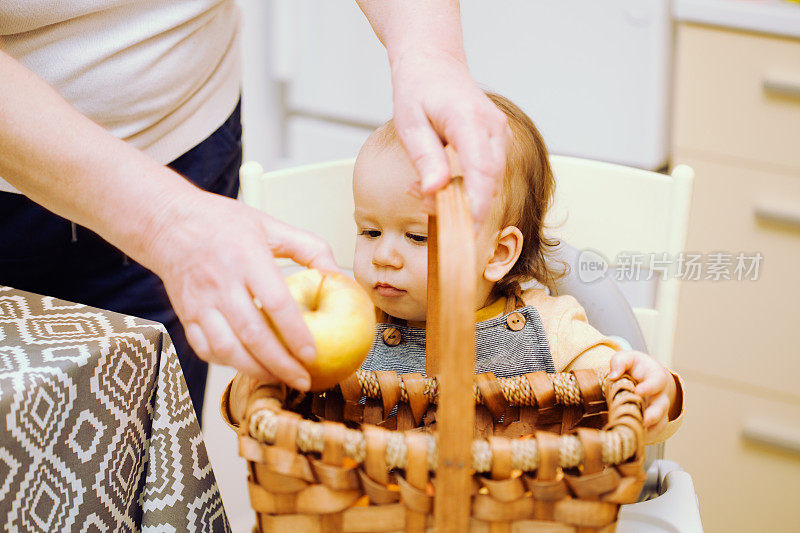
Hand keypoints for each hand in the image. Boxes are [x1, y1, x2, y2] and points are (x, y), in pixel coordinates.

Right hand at [146, 190, 339, 389]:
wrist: (167, 222)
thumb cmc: (223, 223)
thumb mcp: (269, 225)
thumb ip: (307, 246)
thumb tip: (336, 274)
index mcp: (247, 258)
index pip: (276, 303)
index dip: (295, 333)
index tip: (313, 354)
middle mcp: (221, 283)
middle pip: (253, 334)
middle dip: (281, 364)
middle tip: (304, 379)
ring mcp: (200, 302)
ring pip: (227, 348)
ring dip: (255, 370)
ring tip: (280, 379)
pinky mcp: (185, 315)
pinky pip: (206, 349)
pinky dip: (228, 364)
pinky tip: (249, 367)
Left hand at [390, 48, 509, 224]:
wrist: (434, 65)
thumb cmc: (418, 91)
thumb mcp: (409, 124)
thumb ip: (425, 158)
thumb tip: (435, 191)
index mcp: (468, 118)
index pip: (482, 169)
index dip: (477, 203)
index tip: (468, 229)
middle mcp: (493, 126)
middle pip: (490, 180)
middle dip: (464, 206)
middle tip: (428, 210)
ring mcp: (500, 133)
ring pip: (490, 181)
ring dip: (462, 197)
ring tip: (424, 191)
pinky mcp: (498, 142)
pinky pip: (488, 174)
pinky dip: (466, 187)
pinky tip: (439, 183)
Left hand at [608, 350, 675, 440]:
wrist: (645, 376)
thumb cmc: (635, 366)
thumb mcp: (627, 358)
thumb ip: (620, 362)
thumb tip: (613, 375)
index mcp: (656, 377)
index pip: (656, 382)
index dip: (649, 387)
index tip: (638, 391)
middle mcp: (660, 395)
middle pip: (662, 406)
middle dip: (654, 414)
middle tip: (644, 420)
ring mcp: (658, 409)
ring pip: (660, 422)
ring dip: (651, 429)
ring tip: (639, 434)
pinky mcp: (654, 420)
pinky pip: (654, 431)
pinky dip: (647, 436)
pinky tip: (635, 439)